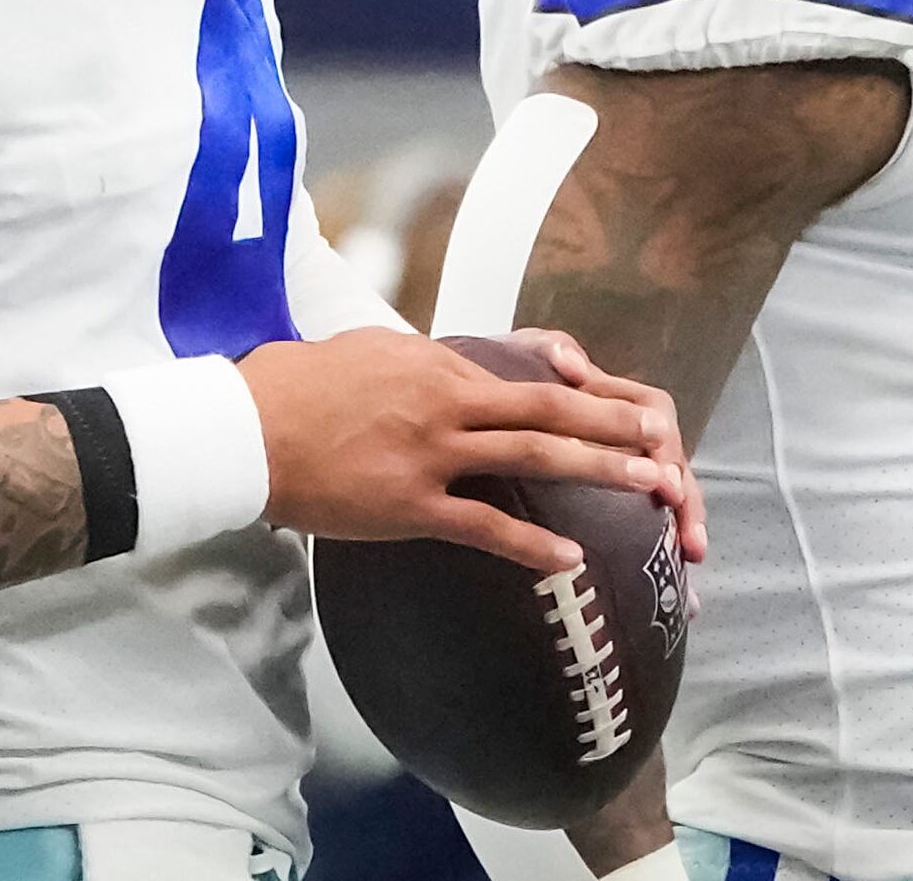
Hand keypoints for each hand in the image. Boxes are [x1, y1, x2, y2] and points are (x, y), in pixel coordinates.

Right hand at [237, 327, 691, 574]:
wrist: (246, 428)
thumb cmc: (297, 386)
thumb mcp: (367, 352)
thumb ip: (418, 362)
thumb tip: (447, 367)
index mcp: (436, 364)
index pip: (524, 375)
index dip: (581, 389)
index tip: (623, 400)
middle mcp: (445, 401)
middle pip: (549, 409)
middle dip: (614, 425)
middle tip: (666, 440)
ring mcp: (431, 454)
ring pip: (534, 458)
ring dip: (600, 470)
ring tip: (651, 487)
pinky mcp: (409, 506)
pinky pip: (484, 527)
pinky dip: (532, 544)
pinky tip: (572, 560)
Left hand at [500, 326, 706, 563]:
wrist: (464, 409)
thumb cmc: (496, 381)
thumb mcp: (517, 358)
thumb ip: (544, 352)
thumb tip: (569, 361)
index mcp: (600, 393)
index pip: (651, 412)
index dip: (660, 442)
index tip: (662, 477)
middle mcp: (616, 426)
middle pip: (668, 458)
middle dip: (686, 496)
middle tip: (691, 539)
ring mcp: (613, 457)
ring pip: (664, 486)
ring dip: (684, 517)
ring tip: (692, 553)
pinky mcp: (605, 490)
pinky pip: (640, 517)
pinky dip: (661, 539)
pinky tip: (678, 576)